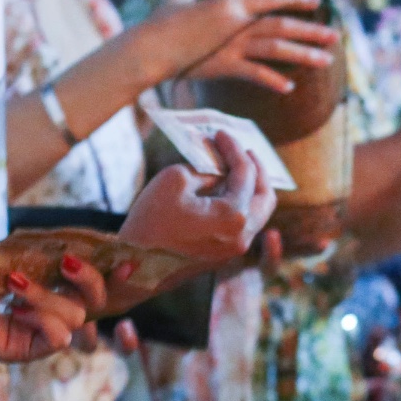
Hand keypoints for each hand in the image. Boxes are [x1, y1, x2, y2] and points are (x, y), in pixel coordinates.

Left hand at [0, 244, 113, 363]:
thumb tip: (93, 249)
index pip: (93, 284)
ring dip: (49, 295)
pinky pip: (56, 340)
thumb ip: (54, 255)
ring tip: (14, 283)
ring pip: (76, 317)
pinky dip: (44, 319)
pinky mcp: (20, 350)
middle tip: (71, 263)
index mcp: (48, 283)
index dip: (117, 276)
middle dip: (95, 282)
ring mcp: (35, 331)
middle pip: (96, 303)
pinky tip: (16, 306)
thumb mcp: (14, 251)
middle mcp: (46, 309)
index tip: (132, 261)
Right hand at [119, 131, 277, 276]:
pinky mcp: (223, 255)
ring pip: (258, 213)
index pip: (245, 173)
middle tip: (244, 151)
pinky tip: (226, 190)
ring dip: (251, 188)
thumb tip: (217, 167)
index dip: (233, 149)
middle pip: (265, 197)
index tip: (221, 134)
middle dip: (257, 170)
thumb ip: (204, 169)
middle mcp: (242, 235)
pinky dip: (241, 204)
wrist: (135, 266)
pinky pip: (244, 225)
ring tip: (237, 168)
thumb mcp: (175, 179)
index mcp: (234, 216)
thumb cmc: (152, 221)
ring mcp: (235, 249)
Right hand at [140, 0, 339, 92]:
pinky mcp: (224, 64)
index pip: (270, 0)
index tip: (317, 2)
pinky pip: (255, 73)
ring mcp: (231, 44)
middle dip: (311, 29)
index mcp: (230, 4)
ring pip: (276, 47)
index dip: (295, 0)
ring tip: (327, 60)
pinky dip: (273, 80)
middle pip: (282, 24)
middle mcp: (236, 22)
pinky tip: (289, 87)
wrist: (147, 46)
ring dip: (304, 54)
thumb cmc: (160, 22)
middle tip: (336, 35)